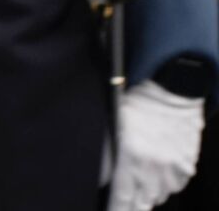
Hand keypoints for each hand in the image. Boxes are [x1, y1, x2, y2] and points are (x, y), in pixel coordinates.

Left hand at [109, 81, 204, 210]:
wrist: (172, 92)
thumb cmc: (136, 105)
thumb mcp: (112, 126)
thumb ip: (107, 156)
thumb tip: (104, 179)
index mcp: (131, 158)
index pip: (122, 199)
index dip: (116, 210)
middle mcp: (154, 169)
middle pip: (141, 204)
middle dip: (131, 207)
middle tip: (123, 205)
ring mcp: (173, 170)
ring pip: (158, 196)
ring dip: (147, 193)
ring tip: (139, 181)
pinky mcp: (187, 167)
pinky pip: (173, 186)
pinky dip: (164, 183)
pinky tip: (156, 171)